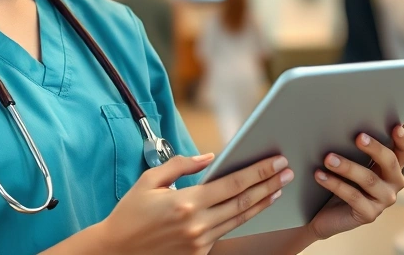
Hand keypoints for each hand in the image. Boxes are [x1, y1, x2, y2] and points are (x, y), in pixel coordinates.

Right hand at [97, 153, 294, 254]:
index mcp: (186, 202)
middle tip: (287, 172)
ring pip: (240, 219)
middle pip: (244, 202)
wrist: (117, 251)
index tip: (276, 161)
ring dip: (262, 203)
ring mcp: (200, 243)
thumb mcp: (150, 181)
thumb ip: (181, 165)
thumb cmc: (130, 214)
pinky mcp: (199, 254)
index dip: (259, 171)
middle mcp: (197, 224)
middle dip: (269, 185)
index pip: (233, 183)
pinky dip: (241, 218)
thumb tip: (209, 157)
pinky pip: (225, 232)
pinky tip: (252, 207)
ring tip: (277, 189)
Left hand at [305, 124, 403, 241]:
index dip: (402, 139)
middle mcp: (392, 185)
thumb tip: (343, 126)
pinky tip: (320, 175)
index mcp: (391, 168)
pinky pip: (353, 197)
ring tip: (328, 158)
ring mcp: (383, 201)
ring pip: (369, 180)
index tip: (395, 126)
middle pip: (390, 163)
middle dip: (374, 148)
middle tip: (358, 137)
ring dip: (347, 167)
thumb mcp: (350, 162)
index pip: (403, 152)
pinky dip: (335, 184)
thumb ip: (354, 148)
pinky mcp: (369, 214)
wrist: (324, 214)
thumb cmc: (339, 180)